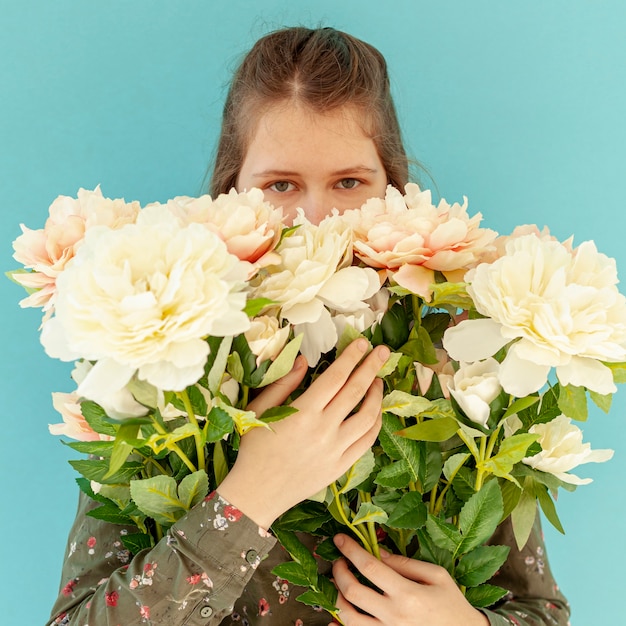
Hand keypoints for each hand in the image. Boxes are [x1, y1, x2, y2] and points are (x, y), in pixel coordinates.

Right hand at [217, 339, 388, 528]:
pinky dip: (375, 423)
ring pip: (368, 418)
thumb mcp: (261, 409)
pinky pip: (367, 442)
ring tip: (378, 381)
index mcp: (303, 413)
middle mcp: (324, 430)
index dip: (351, 357)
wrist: (256, 493)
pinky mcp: (341, 467)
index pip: (336, 377)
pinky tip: (374, 411)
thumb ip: (284, 383)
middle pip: (356, 392)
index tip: (363, 343)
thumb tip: (303, 360)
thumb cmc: (254, 448)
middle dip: (371, 367)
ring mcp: (336, 450)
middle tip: (383, 351)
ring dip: (376, 395)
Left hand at [330, 534, 488, 625]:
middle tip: (339, 560)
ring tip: (338, 583)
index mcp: (408, 594)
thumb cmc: (452, 604)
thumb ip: (405, 563)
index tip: (339, 539)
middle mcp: (394, 615)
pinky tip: (335, 617)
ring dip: (336, 597)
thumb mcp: (436, 576)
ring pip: (348, 618)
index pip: (370, 567)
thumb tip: (377, 552)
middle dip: (339, 571)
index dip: (351, 550)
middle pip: (353, 592)